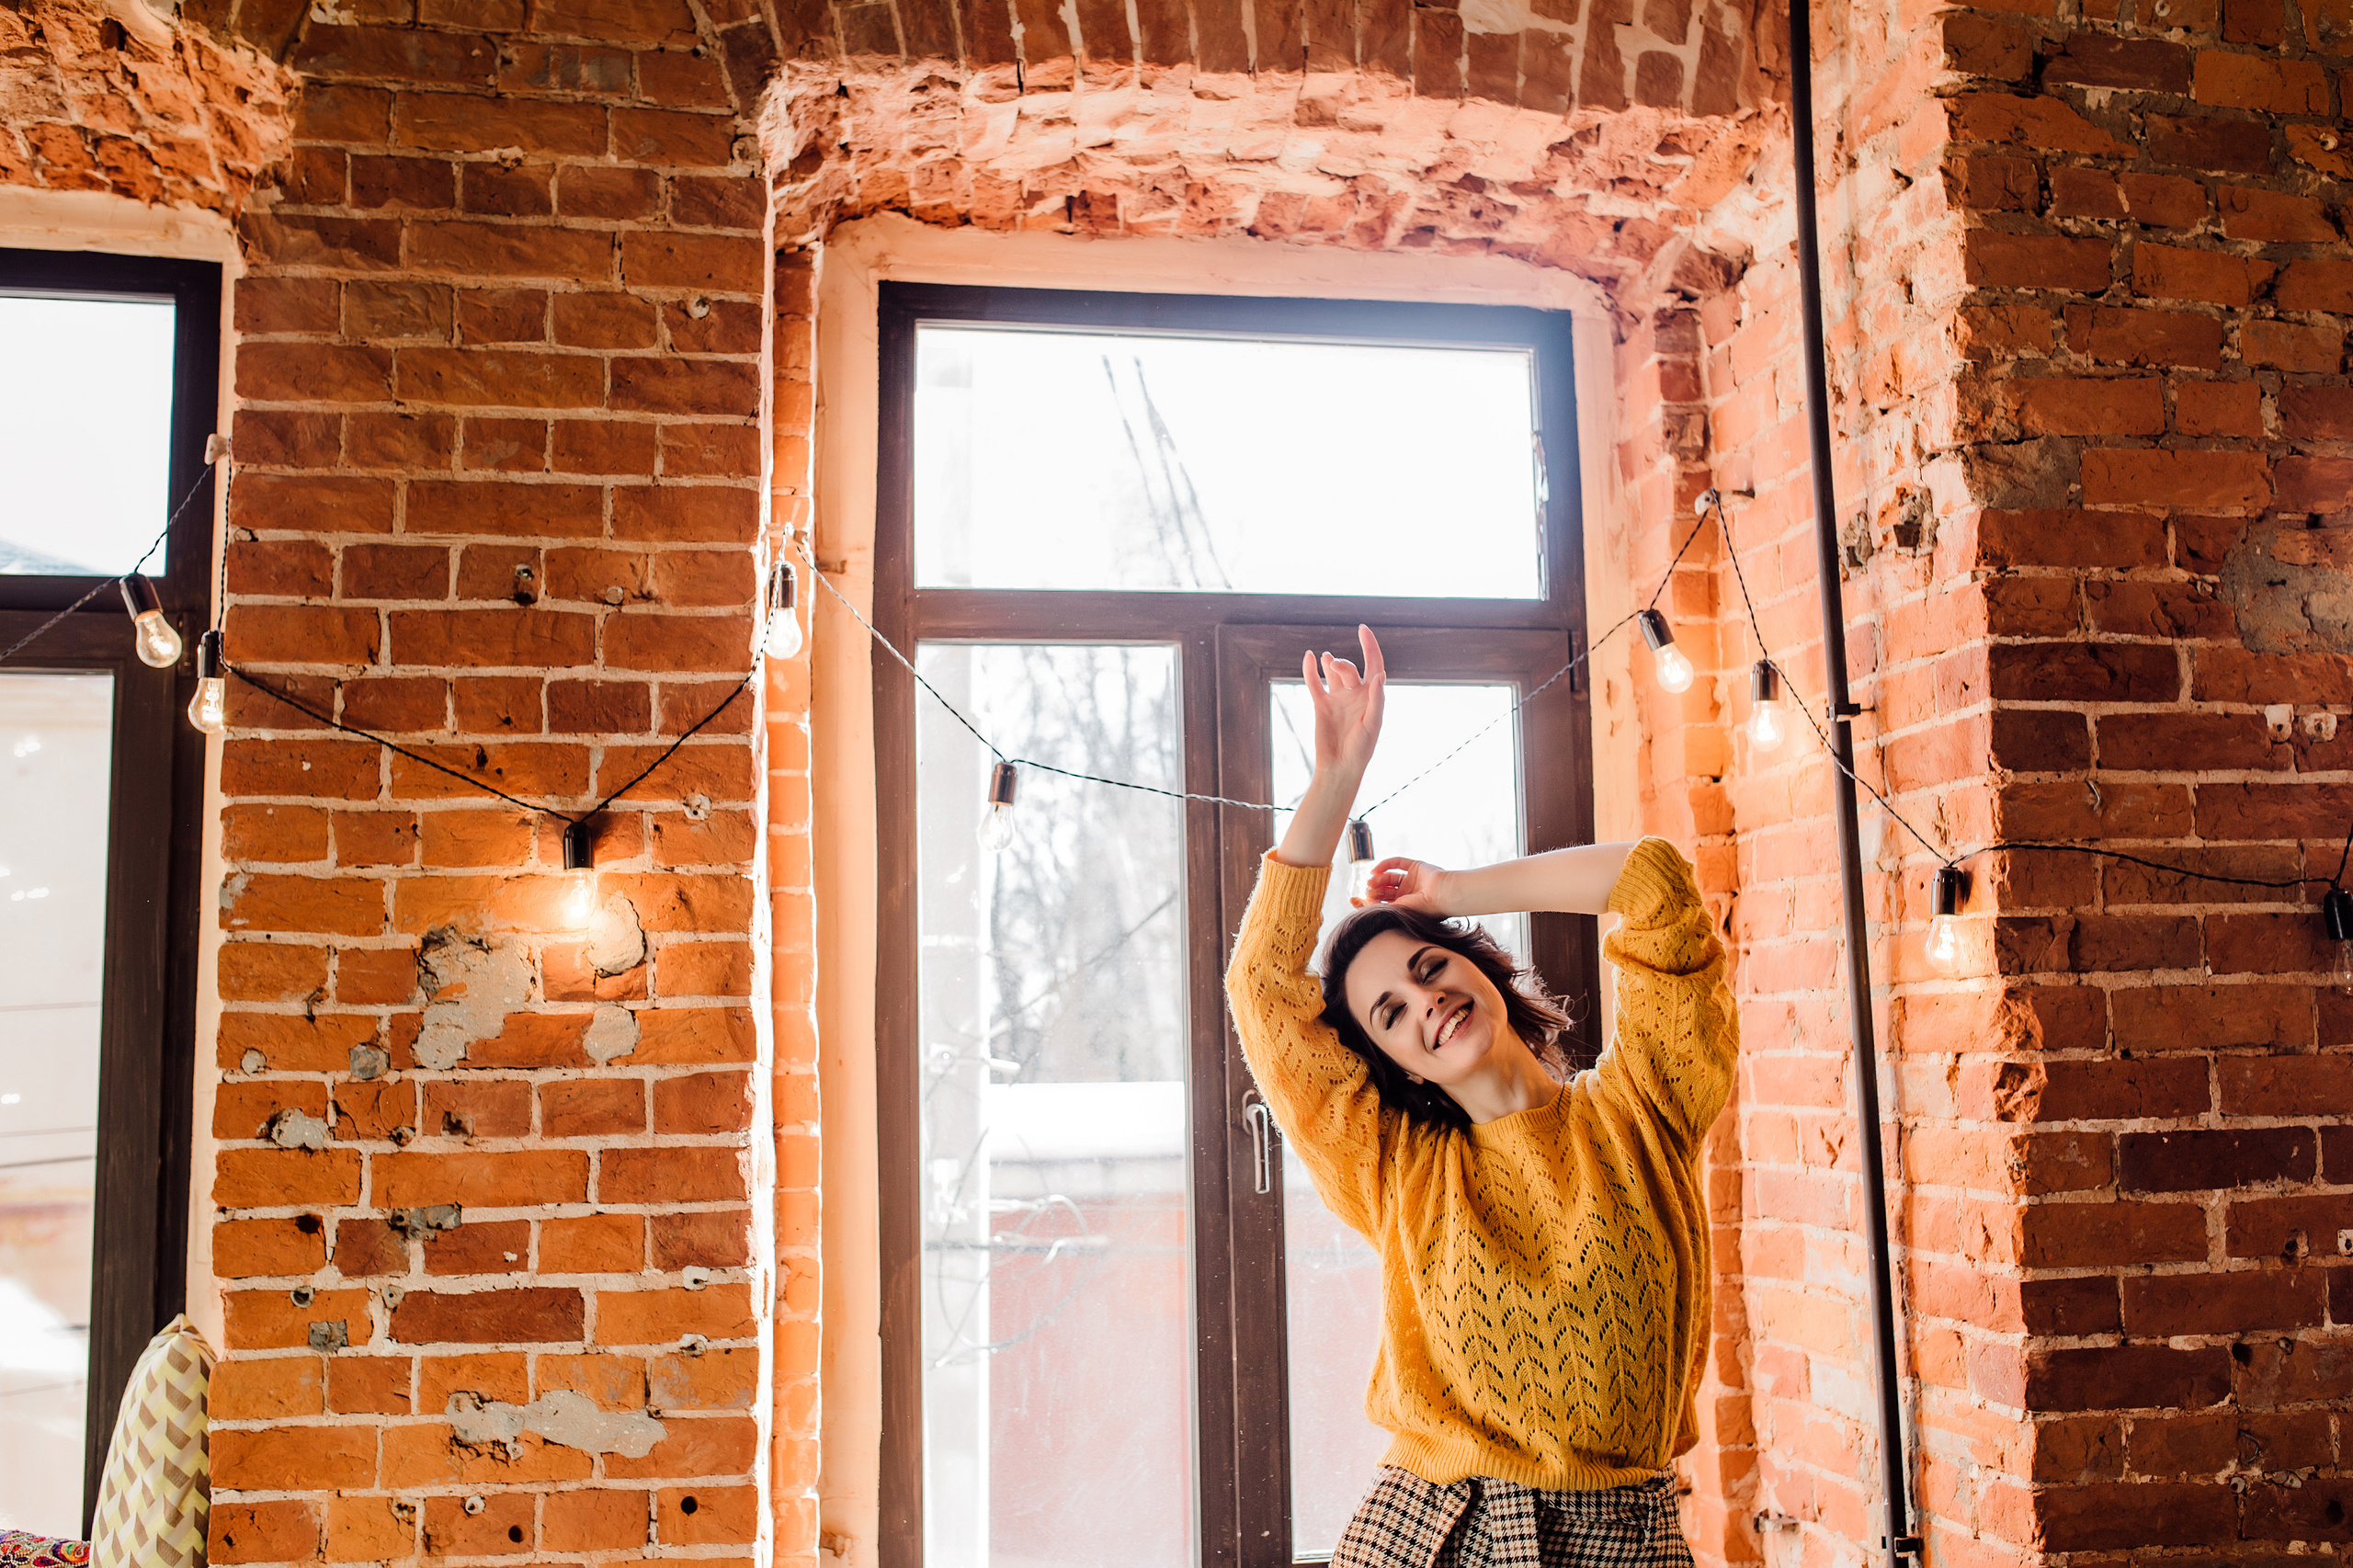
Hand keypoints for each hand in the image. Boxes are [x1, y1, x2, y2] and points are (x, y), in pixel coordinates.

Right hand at [1303, 625, 1385, 776]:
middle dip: (1341, 663)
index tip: (1362, 629)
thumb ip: (1377, 700)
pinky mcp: (1320, 705)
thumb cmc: (1361, 749)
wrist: (1339, 767)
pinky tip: (1309, 657)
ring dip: (1329, 663)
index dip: (1370, 646)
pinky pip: (1314, 683)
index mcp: (1372, 696)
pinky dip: (1310, 670)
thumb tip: (1380, 674)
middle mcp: (1355, 694)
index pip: (1373, 664)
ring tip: (1325, 659)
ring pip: (1332, 673)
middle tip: (1333, 665)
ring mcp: (1337, 699)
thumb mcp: (1373, 725)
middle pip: (1349, 669)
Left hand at [1358, 856, 1454, 914]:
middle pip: (1384, 891)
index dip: (1366, 902)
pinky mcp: (1416, 867)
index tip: (1353, 900)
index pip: (1382, 905)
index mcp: (1405, 909)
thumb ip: (1378, 907)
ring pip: (1389, 878)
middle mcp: (1408, 895)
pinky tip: (1376, 870)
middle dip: (1372, 891)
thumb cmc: (1421, 909)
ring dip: (1378, 879)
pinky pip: (1398, 863)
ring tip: (1371, 881)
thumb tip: (1361, 901)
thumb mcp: (1396, 911)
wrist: (1442, 896)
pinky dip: (1385, 864)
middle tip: (1366, 891)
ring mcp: (1413, 881)